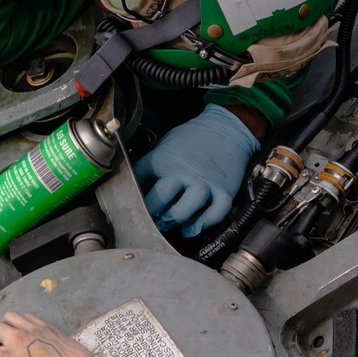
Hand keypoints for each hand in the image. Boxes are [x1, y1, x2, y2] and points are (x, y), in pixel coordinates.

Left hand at [133, 105, 259, 236]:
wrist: (226, 127)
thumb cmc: (192, 138)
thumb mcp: (166, 145)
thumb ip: (152, 165)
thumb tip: (137, 188)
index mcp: (164, 159)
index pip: (139, 179)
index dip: (131, 195)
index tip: (131, 205)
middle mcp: (184, 171)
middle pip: (161, 197)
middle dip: (152, 212)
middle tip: (150, 219)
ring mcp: (205, 182)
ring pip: (186, 208)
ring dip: (175, 219)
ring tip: (169, 223)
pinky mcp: (224, 190)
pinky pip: (214, 214)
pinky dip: (203, 224)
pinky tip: (192, 229)